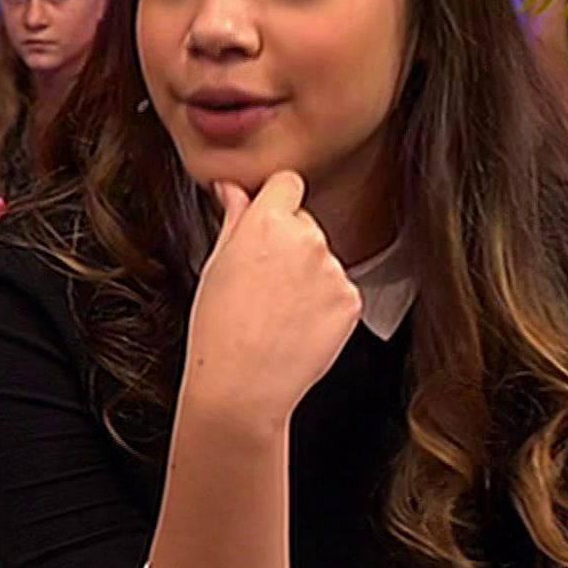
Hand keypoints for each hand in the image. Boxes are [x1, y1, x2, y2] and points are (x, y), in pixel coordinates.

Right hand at [178, 172, 362, 426]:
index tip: (265, 218)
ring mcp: (334, 271)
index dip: (275, 200)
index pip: (287, 183)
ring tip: (276, 311)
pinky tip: (295, 325)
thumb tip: (232, 190)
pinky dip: (322, 304)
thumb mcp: (215, 264)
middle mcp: (308, 239)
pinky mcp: (351, 301)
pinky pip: (338, 290)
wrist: (242, 385)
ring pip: (321, 259)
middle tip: (261, 280)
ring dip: (306, 276)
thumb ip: (233, 218)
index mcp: (268, 223)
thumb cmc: (219, 329)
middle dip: (288, 243)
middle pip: (304, 223)